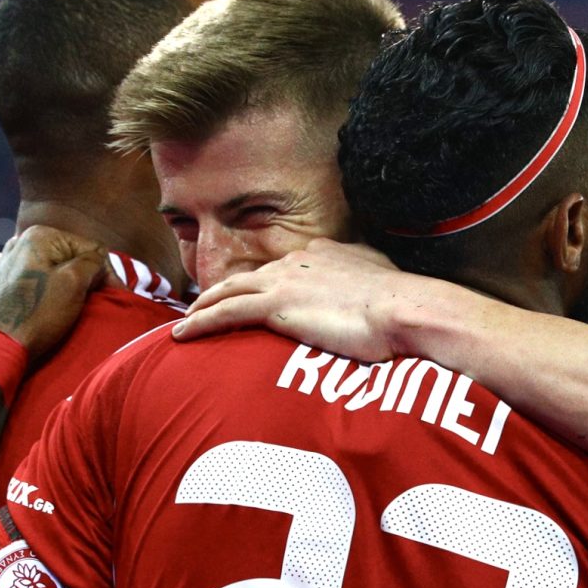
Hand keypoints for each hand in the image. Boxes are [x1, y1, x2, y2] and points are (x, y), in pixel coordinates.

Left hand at [0, 225, 107, 362]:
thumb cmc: (38, 313)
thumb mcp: (73, 283)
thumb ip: (93, 263)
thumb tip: (99, 263)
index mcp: (40, 235)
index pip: (90, 247)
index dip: (108, 273)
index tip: (120, 297)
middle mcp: (22, 241)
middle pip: (72, 256)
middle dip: (89, 277)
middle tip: (102, 301)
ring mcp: (10, 261)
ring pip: (56, 268)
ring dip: (71, 284)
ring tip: (81, 305)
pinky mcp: (4, 281)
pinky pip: (38, 279)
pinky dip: (52, 289)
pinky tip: (55, 305)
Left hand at [174, 240, 439, 359]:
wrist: (405, 309)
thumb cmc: (404, 305)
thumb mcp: (385, 282)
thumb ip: (367, 279)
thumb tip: (369, 288)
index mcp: (325, 253)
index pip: (284, 269)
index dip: (265, 282)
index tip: (254, 296)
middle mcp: (299, 260)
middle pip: (251, 276)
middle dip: (225, 290)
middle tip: (205, 306)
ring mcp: (284, 280)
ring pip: (229, 290)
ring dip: (204, 304)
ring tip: (186, 320)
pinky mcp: (275, 305)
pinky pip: (226, 312)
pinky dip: (201, 322)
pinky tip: (183, 334)